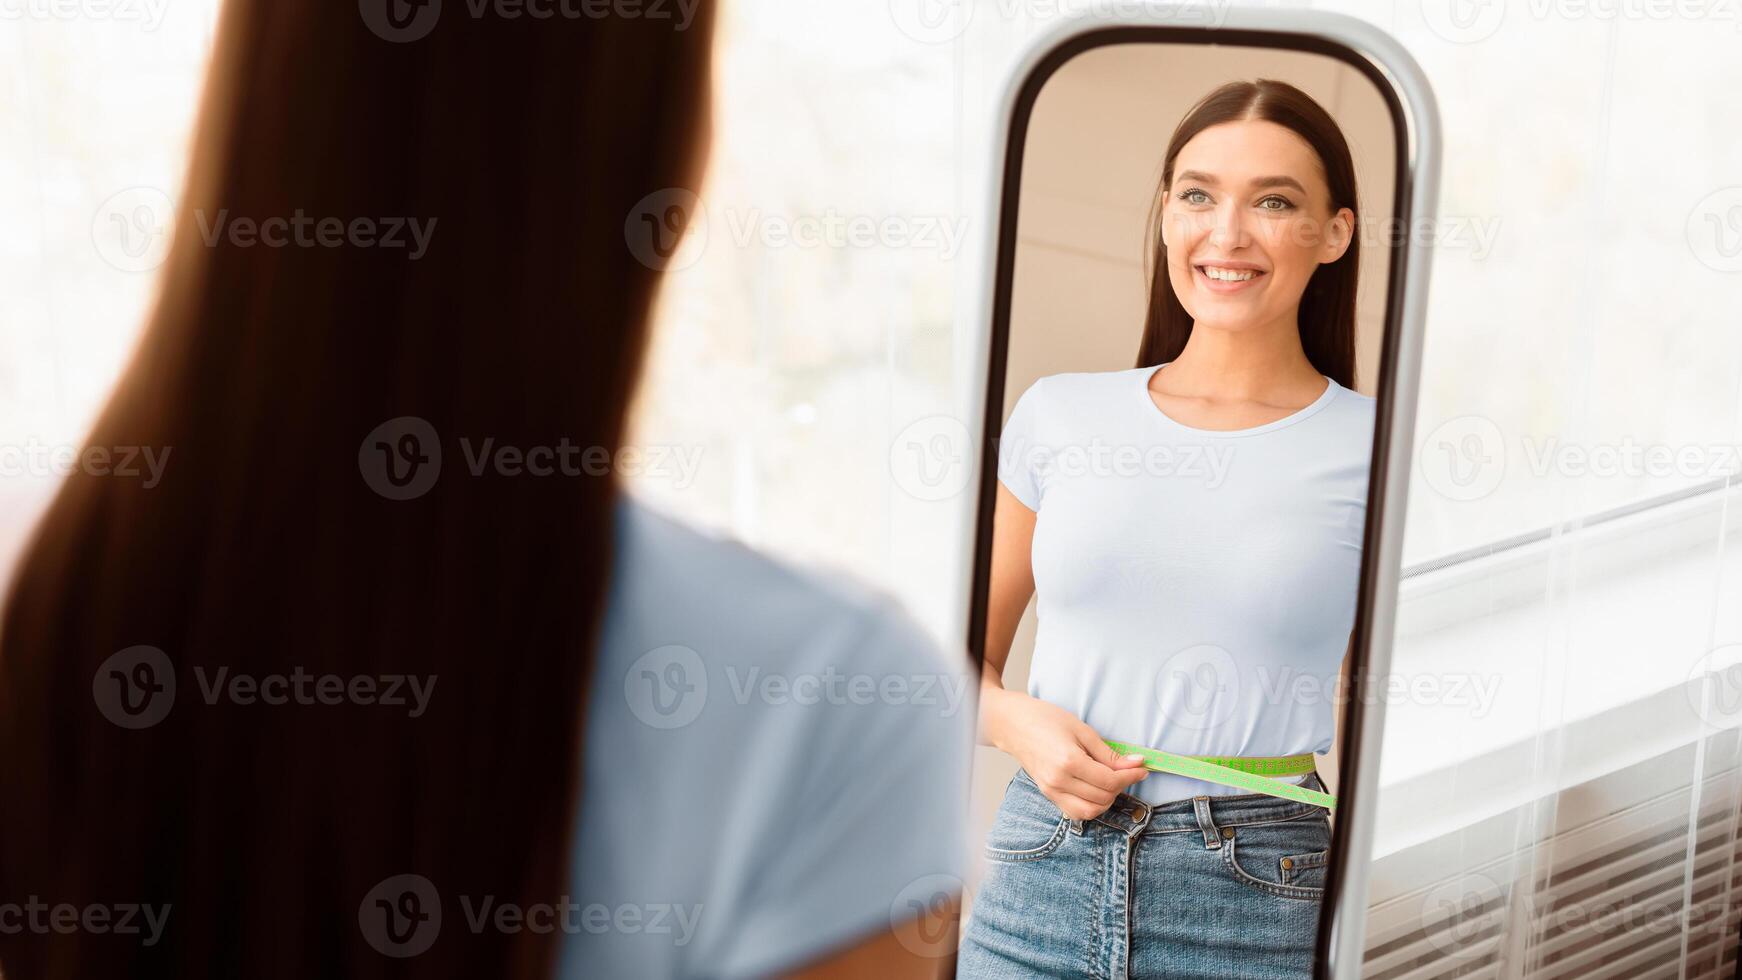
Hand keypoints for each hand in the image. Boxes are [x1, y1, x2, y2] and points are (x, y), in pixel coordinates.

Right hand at [985, 689, 1149, 820]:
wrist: (1014, 725)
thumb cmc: (1046, 720)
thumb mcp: (1082, 730)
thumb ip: (1108, 753)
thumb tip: (1135, 764)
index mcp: (1068, 762)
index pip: (1110, 781)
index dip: (1131, 776)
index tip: (1143, 768)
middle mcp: (1059, 782)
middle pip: (1103, 798)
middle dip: (1122, 786)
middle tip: (1128, 770)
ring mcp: (1052, 791)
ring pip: (1090, 811)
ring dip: (1107, 799)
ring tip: (1111, 781)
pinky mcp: (1049, 795)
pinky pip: (1076, 812)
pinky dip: (1091, 806)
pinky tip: (1096, 789)